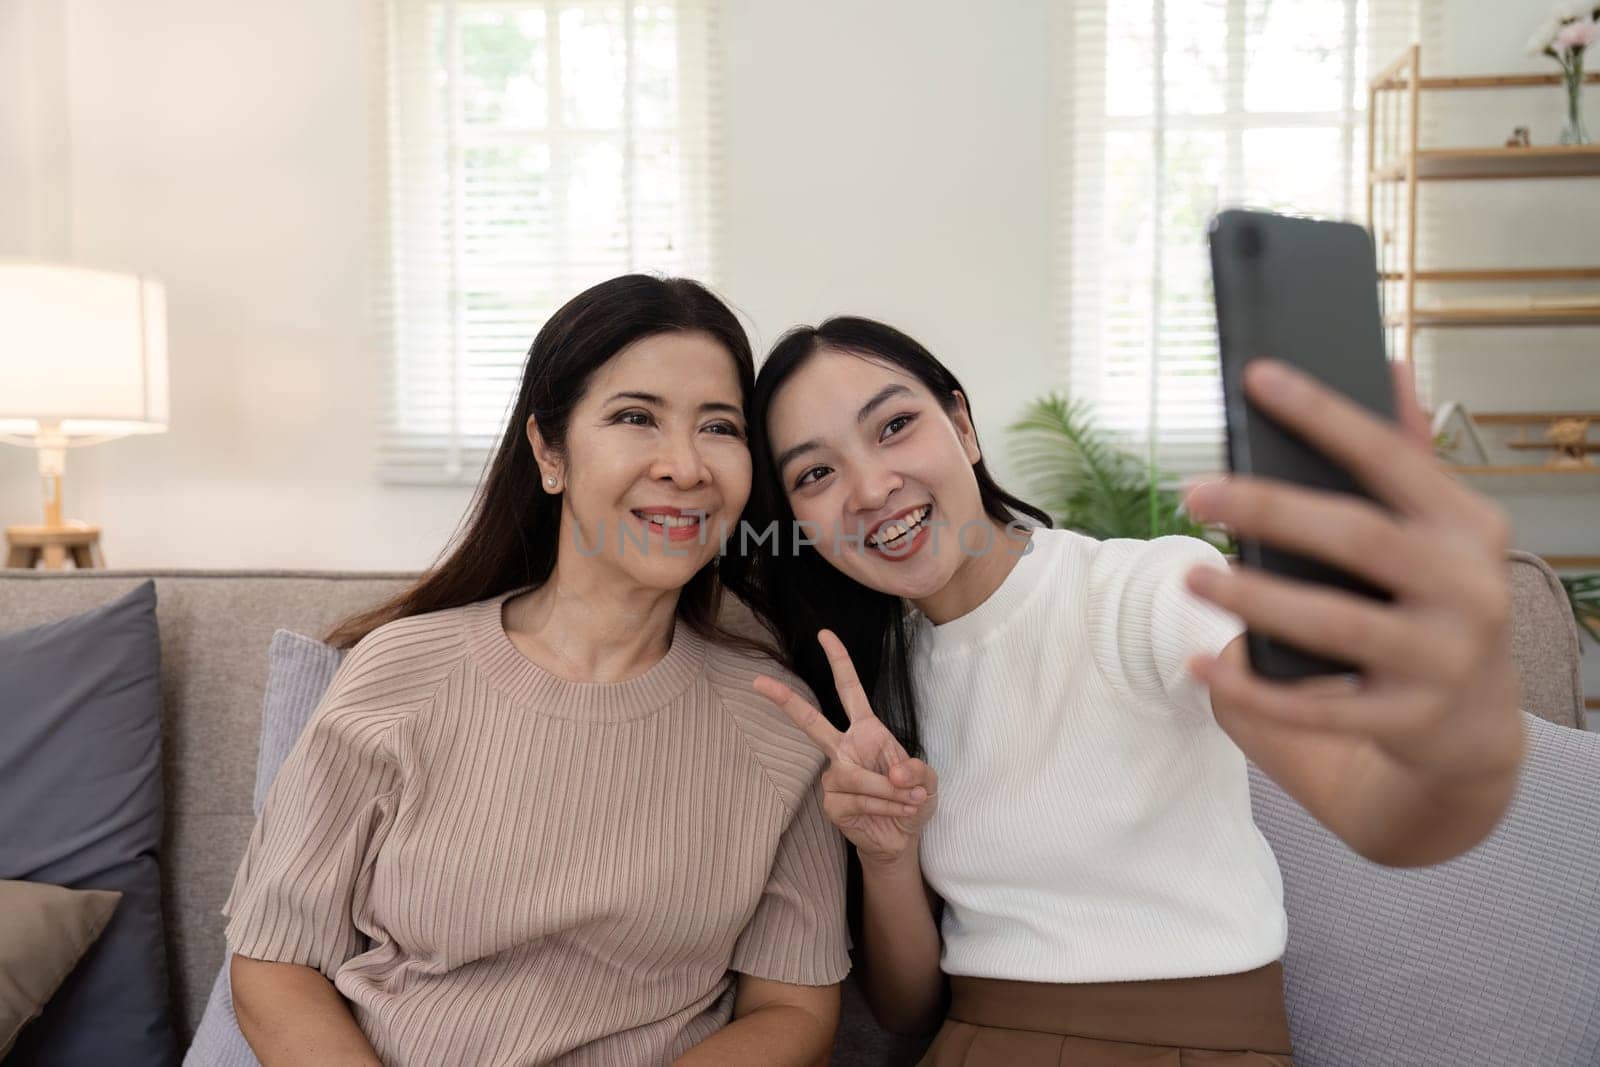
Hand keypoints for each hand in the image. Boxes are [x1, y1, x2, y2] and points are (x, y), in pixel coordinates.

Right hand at [753, 630, 938, 868]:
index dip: (839, 662)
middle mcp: (844, 749)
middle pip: (811, 722)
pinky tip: (895, 813)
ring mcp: (834, 776)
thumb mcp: (929, 781)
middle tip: (758, 682)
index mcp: (866, 731)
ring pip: (855, 776)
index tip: (825, 634)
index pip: (849, 691)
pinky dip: (883, 806)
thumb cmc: (914, 799)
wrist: (902, 838)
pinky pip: (856, 800)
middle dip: (785, 701)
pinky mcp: (831, 803)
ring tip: (910, 801)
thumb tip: (895, 773)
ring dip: (889, 791)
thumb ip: (918, 771)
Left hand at [1182, 359, 1522, 788]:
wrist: (1474, 722)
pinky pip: (1316, 706)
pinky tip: (1201, 662)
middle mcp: (1467, 589)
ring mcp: (1441, 659)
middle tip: (1192, 492)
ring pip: (1335, 623)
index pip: (1390, 458)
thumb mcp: (1440, 530)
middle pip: (1357, 537)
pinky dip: (1253, 687)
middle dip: (1269, 509)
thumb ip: (1407, 456)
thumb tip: (1390, 365)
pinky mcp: (1407, 720)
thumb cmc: (1435, 603)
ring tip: (1190, 576)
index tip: (1257, 377)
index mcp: (1468, 526)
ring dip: (1253, 597)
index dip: (1324, 414)